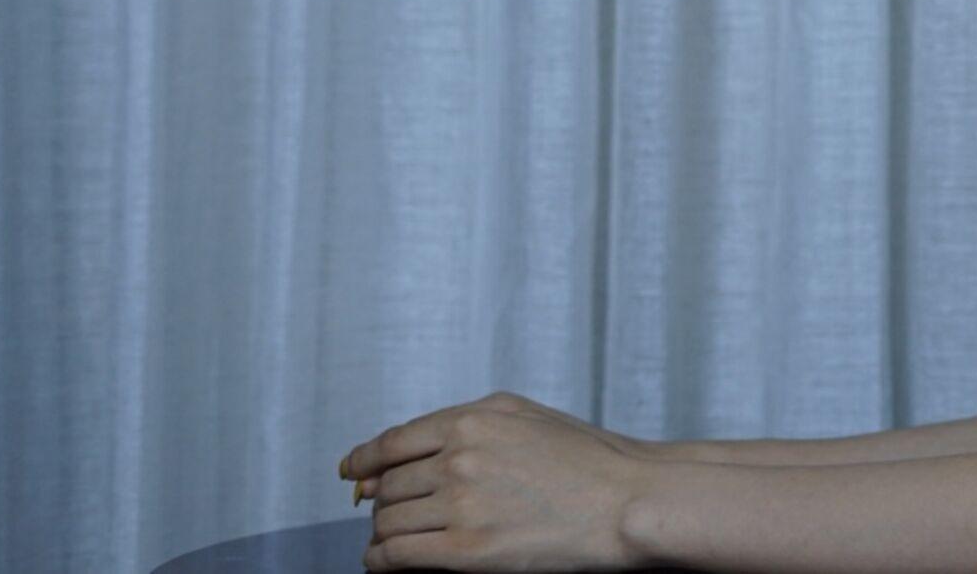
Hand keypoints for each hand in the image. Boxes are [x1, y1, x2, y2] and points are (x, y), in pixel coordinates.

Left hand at [342, 390, 648, 571]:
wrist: (625, 500)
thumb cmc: (584, 459)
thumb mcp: (521, 416)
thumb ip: (458, 426)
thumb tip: (390, 459)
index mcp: (471, 421)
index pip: (391, 443)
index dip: (363, 460)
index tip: (351, 471)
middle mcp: (460, 459)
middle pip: (387, 486)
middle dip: (383, 501)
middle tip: (393, 512)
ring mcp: (462, 506)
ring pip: (388, 521)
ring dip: (384, 532)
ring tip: (394, 539)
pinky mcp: (467, 551)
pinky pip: (397, 556)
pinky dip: (380, 561)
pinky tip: (386, 562)